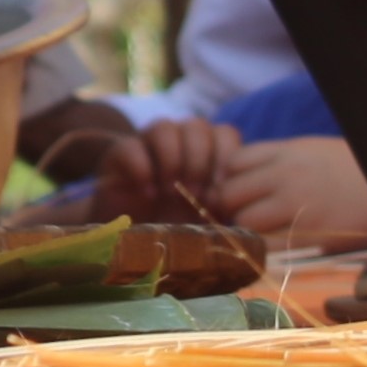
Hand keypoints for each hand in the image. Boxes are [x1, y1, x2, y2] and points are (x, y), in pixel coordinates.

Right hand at [87, 116, 237, 229]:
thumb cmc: (178, 230)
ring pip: (165, 126)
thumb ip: (226, 205)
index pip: (225, 133)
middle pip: (197, 126)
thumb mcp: (209, 219)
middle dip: (199, 160)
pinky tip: (148, 193)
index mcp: (206, 153)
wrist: (131, 240)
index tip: (220, 190)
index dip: (226, 158)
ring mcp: (148, 145)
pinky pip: (130, 145)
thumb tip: (248, 205)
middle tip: (196, 194)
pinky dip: (142, 167)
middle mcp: (179, 142)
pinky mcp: (118, 155)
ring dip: (172, 159)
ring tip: (170, 192)